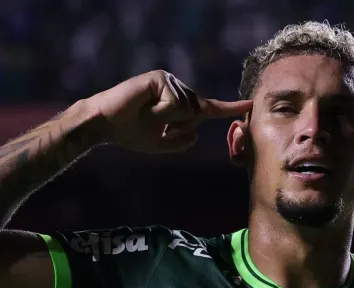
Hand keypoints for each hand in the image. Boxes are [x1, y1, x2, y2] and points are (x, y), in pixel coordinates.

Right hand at [85, 70, 252, 153]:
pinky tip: (144, 109)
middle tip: (151, 124)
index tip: (249, 106)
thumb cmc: (129, 133)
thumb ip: (181, 141)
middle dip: (177, 126)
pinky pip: (174, 104)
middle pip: (197, 113)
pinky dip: (159, 113)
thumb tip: (196, 132)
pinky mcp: (160, 78)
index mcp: (180, 104)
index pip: (208, 108)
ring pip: (187, 109)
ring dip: (166, 120)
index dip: (229, 109)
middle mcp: (178, 89)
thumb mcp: (160, 144)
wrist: (104, 125)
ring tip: (145, 116)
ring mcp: (169, 82)